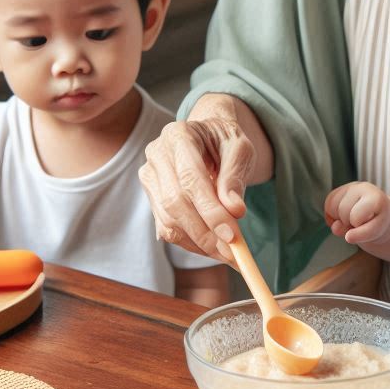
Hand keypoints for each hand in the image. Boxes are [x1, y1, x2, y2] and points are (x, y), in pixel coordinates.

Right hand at [139, 96, 256, 261]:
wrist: (208, 137)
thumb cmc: (225, 140)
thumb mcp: (240, 149)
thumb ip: (235, 176)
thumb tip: (235, 210)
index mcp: (178, 135)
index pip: (191, 179)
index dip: (210, 211)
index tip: (232, 236)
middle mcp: (157, 155)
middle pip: (175, 203)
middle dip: (205, 233)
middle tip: (233, 252)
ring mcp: (150, 177)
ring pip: (168, 221)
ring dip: (199, 243)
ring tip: (228, 253)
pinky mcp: (151, 198)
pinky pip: (167, 229)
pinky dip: (192, 243)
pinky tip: (213, 247)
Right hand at [324, 182, 389, 244]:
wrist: (380, 214)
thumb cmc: (378, 223)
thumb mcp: (375, 233)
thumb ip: (359, 235)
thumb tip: (335, 228)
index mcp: (375, 198)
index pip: (356, 217)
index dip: (359, 228)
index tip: (369, 226)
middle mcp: (362, 188)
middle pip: (342, 210)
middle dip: (348, 222)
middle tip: (360, 223)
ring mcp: (350, 187)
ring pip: (331, 206)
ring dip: (339, 218)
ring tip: (352, 219)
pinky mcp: (341, 189)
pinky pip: (327, 203)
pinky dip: (332, 214)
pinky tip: (343, 216)